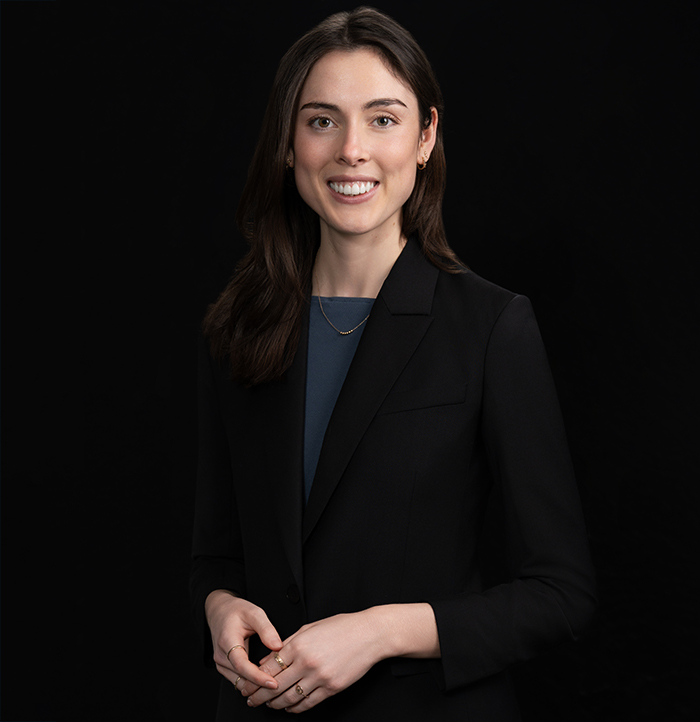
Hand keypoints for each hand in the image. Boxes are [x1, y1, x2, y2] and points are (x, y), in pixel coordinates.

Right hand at [205, 590, 282, 691]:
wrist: (219, 610)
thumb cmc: (236, 610)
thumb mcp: (254, 613)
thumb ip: (266, 629)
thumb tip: (278, 646)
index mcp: (227, 641)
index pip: (242, 666)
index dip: (258, 677)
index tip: (273, 683)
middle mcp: (221, 656)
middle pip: (241, 677)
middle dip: (260, 684)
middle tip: (281, 685)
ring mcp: (220, 663)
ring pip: (239, 682)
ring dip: (255, 685)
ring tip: (274, 683)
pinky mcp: (223, 666)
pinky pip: (237, 679)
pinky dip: (250, 682)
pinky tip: (263, 679)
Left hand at [242, 611, 383, 712]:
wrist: (369, 634)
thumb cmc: (341, 627)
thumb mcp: (310, 627)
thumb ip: (287, 643)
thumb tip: (267, 659)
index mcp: (299, 644)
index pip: (269, 667)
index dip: (255, 679)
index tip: (247, 684)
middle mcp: (307, 662)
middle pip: (275, 686)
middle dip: (259, 695)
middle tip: (250, 699)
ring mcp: (320, 677)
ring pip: (289, 698)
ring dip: (274, 704)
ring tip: (267, 705)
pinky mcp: (332, 688)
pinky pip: (308, 703)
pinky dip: (295, 708)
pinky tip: (288, 707)